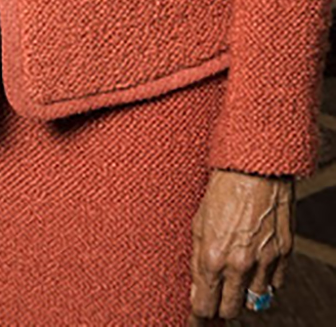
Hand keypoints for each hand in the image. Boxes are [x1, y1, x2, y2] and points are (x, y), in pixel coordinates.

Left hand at [189, 168, 292, 322]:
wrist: (254, 167)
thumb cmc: (223, 189)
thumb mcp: (199, 223)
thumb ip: (198, 260)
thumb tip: (197, 292)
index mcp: (213, 256)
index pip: (205, 306)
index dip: (199, 315)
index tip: (195, 319)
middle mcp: (240, 264)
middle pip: (230, 310)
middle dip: (220, 307)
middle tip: (215, 299)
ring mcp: (265, 261)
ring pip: (253, 301)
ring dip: (243, 294)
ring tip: (235, 277)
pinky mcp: (284, 254)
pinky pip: (275, 285)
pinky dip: (265, 281)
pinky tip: (255, 267)